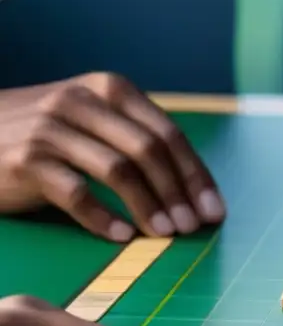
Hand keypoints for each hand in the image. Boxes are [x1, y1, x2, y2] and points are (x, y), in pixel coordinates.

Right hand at [0, 72, 224, 241]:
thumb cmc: (45, 134)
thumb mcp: (91, 118)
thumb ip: (135, 137)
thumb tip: (194, 186)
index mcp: (109, 89)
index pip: (167, 133)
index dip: (196, 175)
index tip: (215, 210)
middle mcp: (80, 102)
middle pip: (148, 151)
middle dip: (179, 193)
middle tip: (194, 227)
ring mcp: (50, 129)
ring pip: (117, 171)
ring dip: (148, 207)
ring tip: (166, 235)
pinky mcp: (24, 160)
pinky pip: (75, 194)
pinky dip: (103, 218)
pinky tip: (121, 236)